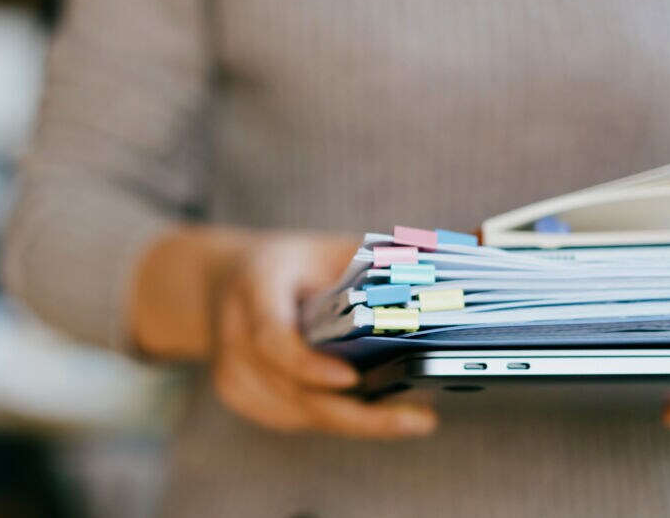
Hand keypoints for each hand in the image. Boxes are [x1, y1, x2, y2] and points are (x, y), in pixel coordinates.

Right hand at [208, 232, 435, 438]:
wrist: (225, 285)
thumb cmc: (292, 266)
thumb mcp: (328, 249)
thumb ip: (378, 260)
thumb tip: (445, 268)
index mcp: (255, 285)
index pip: (273, 335)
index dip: (308, 363)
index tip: (350, 378)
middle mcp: (235, 332)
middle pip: (293, 389)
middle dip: (358, 414)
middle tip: (417, 421)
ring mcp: (232, 370)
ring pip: (297, 412)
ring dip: (355, 419)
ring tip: (412, 416)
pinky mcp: (239, 395)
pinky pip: (292, 417)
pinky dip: (334, 417)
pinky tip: (373, 413)